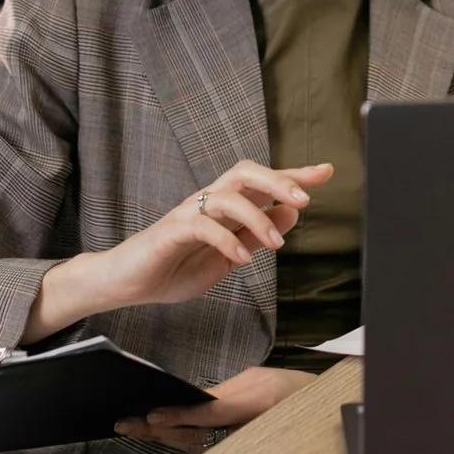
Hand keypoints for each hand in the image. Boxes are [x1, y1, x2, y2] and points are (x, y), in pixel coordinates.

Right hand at [23, 161, 334, 342]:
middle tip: (305, 198)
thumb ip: (256, 234)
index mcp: (224, 206)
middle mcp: (208, 201)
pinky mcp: (171, 230)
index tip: (327, 171)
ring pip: (228, 194)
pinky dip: (227, 240)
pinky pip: (203, 225)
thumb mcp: (227, 256)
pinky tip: (241, 259)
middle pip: (246, 172)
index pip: (263, 182)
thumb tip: (291, 214)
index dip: (294, 175)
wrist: (126, 282)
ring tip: (276, 243)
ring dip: (257, 216)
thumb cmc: (174, 267)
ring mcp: (188, 212)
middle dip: (278, 180)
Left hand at [115, 365, 315, 453]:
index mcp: (254, 404)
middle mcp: (244, 427)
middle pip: (194, 434)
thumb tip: (195, 401)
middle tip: (127, 424)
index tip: (154, 414)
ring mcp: (238, 442)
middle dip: (159, 429)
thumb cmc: (288, 390)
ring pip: (193, 444)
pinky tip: (156, 434)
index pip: (211, 413)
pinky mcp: (233, 449)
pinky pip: (201, 447)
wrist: (312, 410)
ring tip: (133, 427)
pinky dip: (177, 440)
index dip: (181, 416)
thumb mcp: (258, 380)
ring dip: (162, 436)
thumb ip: (227, 392)